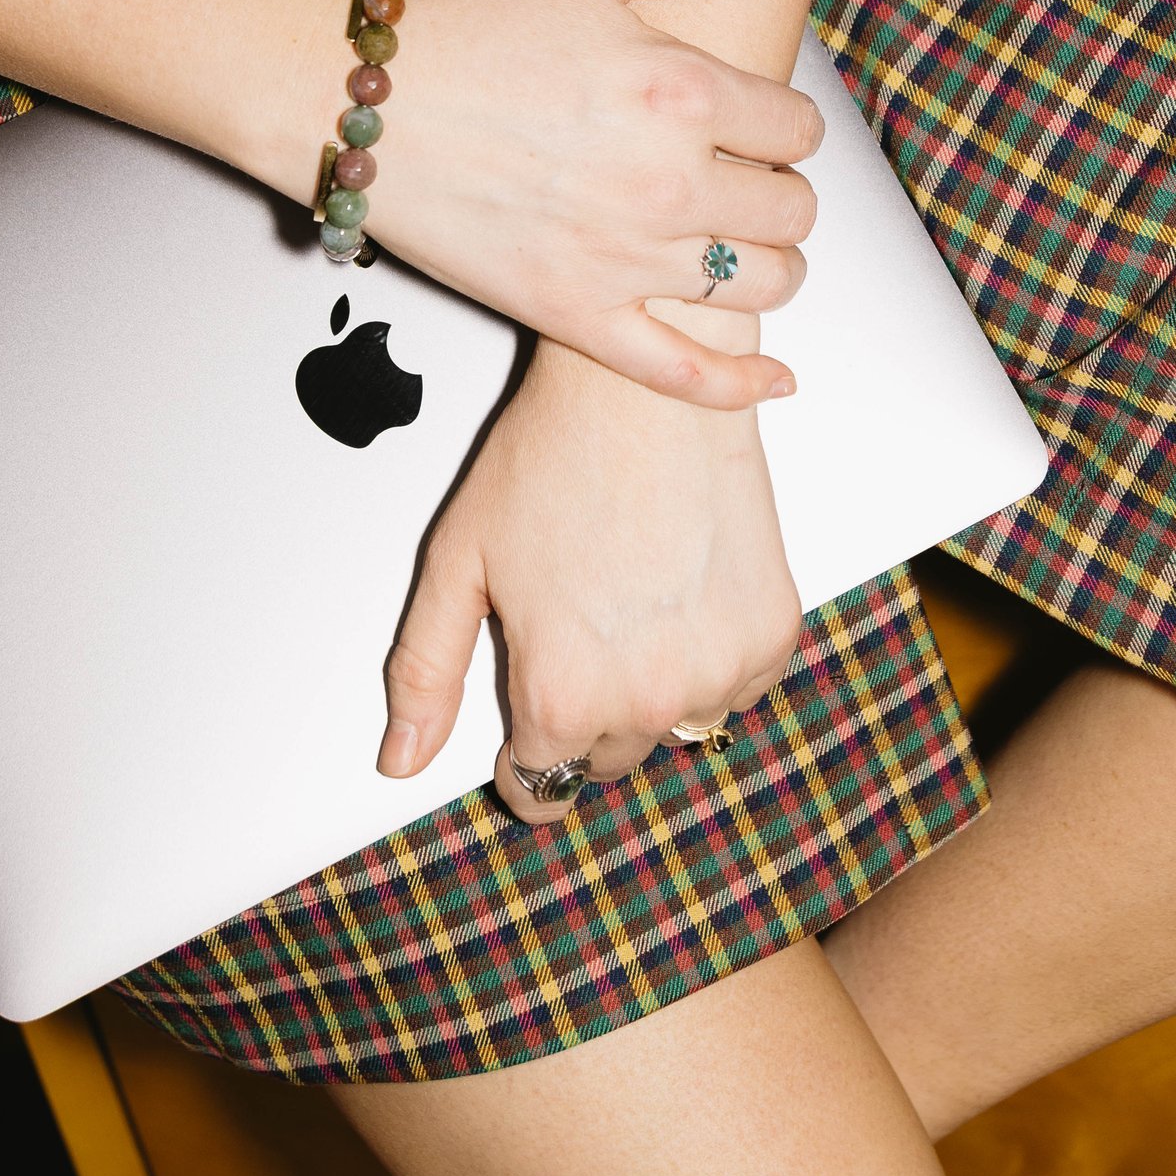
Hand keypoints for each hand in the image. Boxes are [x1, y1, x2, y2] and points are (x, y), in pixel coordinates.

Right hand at [373, 0, 823, 411]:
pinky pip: (683, 372)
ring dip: (768, 267)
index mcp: (677, 86)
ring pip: (758, 285)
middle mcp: (663, 177)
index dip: (786, 125)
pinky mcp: (573, 313)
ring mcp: (621, 257)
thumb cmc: (460, 23)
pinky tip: (773, 378)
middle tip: (748, 180)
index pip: (798, 128)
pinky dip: (738, 383)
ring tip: (741, 245)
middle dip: (781, 193)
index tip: (759, 125)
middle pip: (791, 211)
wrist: (352, 98)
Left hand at [378, 340, 804, 818]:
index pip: (539, 787)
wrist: (645, 388)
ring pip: (676, 728)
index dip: (521, 753)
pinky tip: (680, 592)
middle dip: (585, 713)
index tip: (528, 718)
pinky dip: (712, 659)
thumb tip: (402, 759)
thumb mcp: (458, 563)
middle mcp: (648, 699)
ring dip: (653, 690)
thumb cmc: (553, 457)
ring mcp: (720, 671)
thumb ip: (426, 672)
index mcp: (562, 694)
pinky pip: (738, 689)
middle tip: (576, 626)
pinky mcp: (772, 636)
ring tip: (629, 601)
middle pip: (608, 761)